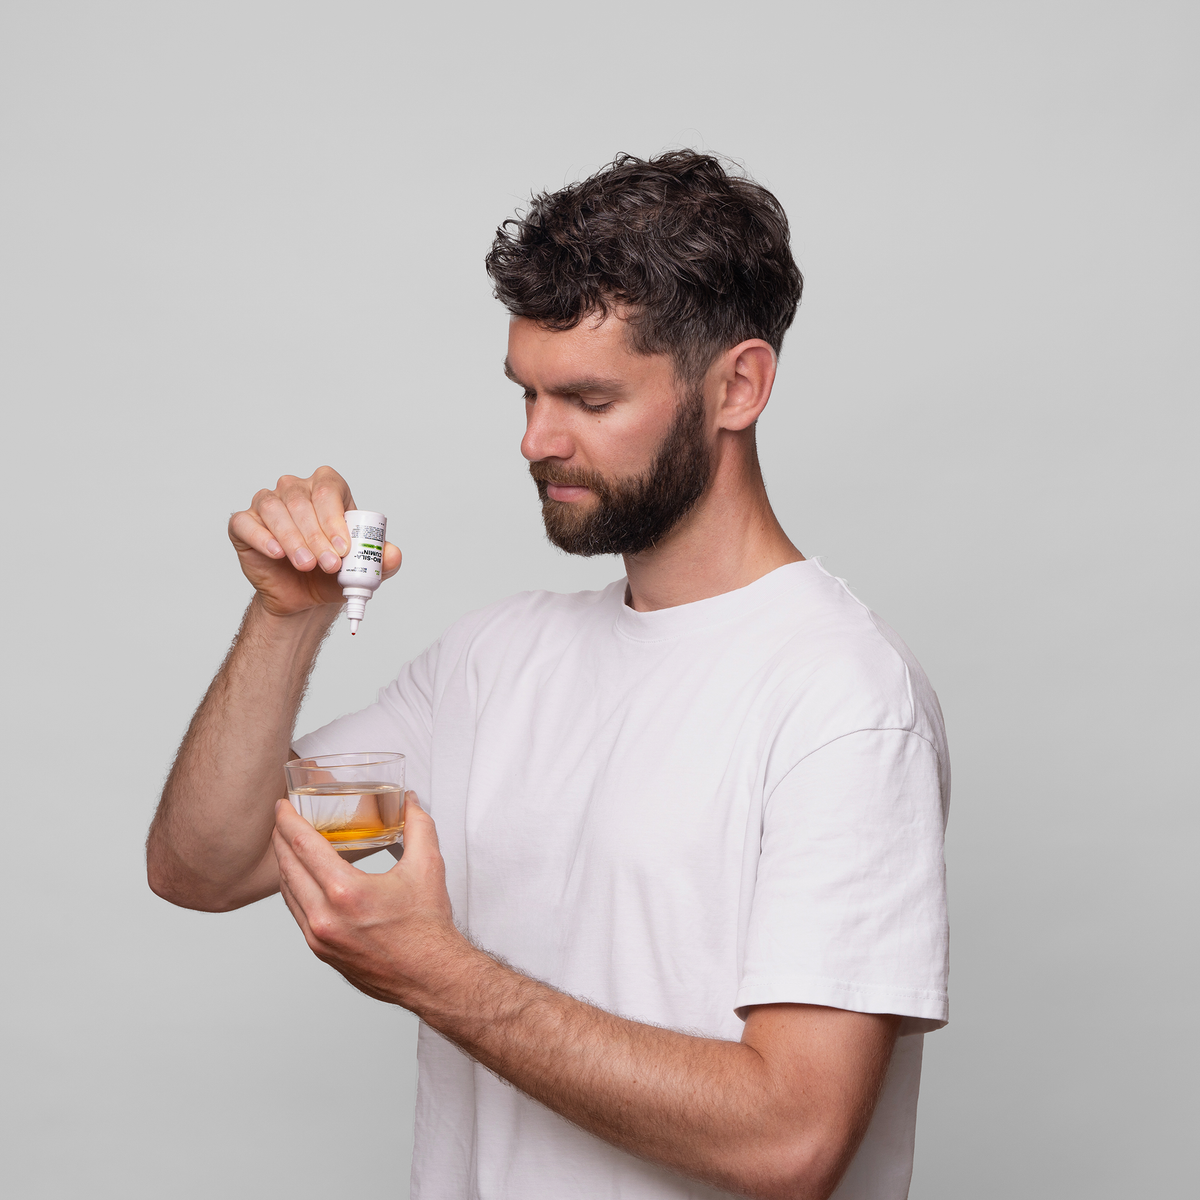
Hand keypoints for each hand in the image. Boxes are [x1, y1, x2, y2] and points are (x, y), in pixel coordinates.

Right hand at [228, 466, 401, 616]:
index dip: (335, 518)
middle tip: (329, 564)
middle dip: (317, 536)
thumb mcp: (362, 568)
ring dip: (293, 540)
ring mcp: (267, 503)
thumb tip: (393, 554)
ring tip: (306, 565)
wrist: (303, 596)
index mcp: (326, 489)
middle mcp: (294, 489)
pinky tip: (276, 553)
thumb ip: (382, 560)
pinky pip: (246, 523)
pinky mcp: (244, 524)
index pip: (329, 489)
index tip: (343, 548)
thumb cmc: (331, 573)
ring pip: (275, 510)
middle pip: (302, 501)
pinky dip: (262, 538)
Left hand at [272, 793, 466, 1007]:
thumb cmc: (428, 927)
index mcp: (346, 892)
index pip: (303, 845)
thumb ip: (417, 826)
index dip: (288, 821)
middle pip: (287, 867)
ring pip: (288, 892)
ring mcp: (318, 938)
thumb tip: (410, 801)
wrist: (430, 976)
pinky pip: (297, 913)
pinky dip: (294, 889)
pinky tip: (302, 879)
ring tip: (288, 845)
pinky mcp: (321, 951)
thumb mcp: (427, 866)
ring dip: (284, 864)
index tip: (283, 805)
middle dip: (280, 838)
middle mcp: (325, 917)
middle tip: (282, 819)